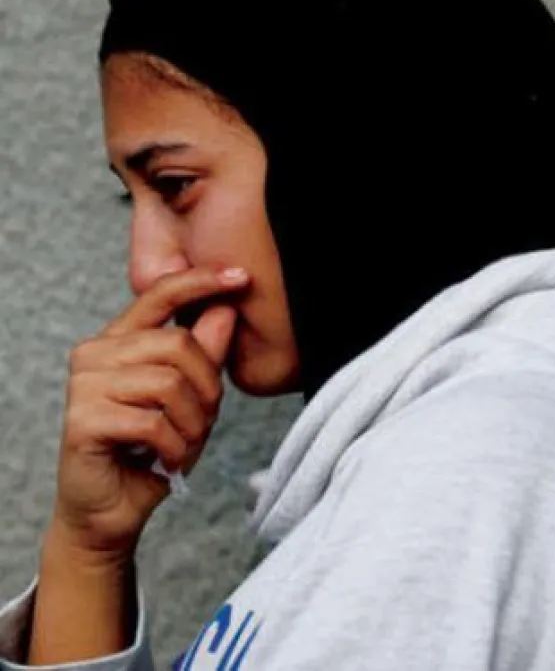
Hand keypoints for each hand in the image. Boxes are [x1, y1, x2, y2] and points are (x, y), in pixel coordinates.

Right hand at [47, 267, 247, 559]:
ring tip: (182, 444)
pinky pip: (154, 423)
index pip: (158, 294)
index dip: (200, 281)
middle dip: (207, 389)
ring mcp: (83, 386)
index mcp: (119, 340)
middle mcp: (94, 354)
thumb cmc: (153, 449)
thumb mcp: (193, 396)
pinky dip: (175, 448)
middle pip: (177, 345)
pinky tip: (167, 462)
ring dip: (193, 424)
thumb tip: (226, 306)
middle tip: (202, 423)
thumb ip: (206, 352)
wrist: (114, 508)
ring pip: (169, 385)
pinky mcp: (82, 420)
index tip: (240, 277)